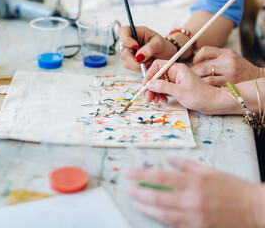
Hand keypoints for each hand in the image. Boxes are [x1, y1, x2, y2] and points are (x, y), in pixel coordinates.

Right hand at [117, 26, 176, 71]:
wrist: (166, 56)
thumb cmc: (162, 46)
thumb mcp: (159, 44)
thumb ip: (150, 48)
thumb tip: (138, 57)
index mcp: (135, 32)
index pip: (122, 32)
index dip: (126, 39)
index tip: (136, 46)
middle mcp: (129, 42)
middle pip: (123, 51)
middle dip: (134, 59)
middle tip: (147, 62)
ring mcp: (128, 52)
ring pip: (126, 61)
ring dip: (138, 65)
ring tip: (150, 62)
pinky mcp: (129, 62)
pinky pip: (130, 67)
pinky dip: (139, 68)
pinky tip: (146, 64)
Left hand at [125, 159, 264, 227]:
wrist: (254, 209)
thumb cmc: (232, 187)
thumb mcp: (209, 170)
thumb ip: (186, 165)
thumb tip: (167, 160)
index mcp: (194, 182)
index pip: (161, 177)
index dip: (141, 175)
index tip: (128, 173)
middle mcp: (192, 200)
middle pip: (157, 197)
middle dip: (139, 193)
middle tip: (128, 189)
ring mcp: (194, 217)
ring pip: (163, 214)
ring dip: (146, 208)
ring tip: (136, 203)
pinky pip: (174, 225)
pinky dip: (161, 219)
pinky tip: (154, 214)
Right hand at [143, 60, 221, 114]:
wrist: (213, 103)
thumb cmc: (200, 95)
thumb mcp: (179, 91)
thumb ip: (163, 87)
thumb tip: (149, 84)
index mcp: (177, 69)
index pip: (157, 66)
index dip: (150, 74)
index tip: (145, 85)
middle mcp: (175, 73)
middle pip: (156, 76)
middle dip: (151, 87)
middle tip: (148, 98)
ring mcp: (176, 81)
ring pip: (159, 84)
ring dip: (154, 92)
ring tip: (156, 101)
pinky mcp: (177, 88)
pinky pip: (164, 89)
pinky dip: (160, 95)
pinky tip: (162, 100)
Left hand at [191, 47, 263, 85]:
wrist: (257, 78)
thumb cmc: (241, 69)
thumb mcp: (231, 58)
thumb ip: (216, 57)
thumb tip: (196, 62)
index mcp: (226, 52)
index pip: (205, 50)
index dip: (196, 58)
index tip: (194, 64)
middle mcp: (227, 60)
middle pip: (203, 65)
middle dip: (193, 72)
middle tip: (190, 77)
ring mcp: (229, 72)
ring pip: (205, 75)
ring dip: (197, 80)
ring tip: (194, 83)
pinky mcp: (229, 82)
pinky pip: (211, 84)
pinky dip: (204, 85)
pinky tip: (202, 87)